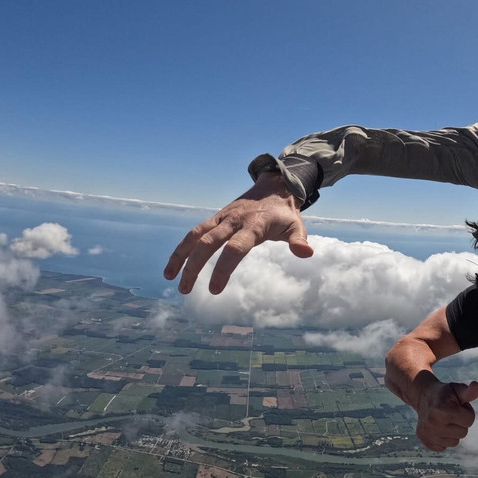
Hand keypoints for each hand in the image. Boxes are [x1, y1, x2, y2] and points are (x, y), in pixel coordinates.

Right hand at [163, 173, 313, 294]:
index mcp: (253, 225)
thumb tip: (307, 253)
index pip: (235, 248)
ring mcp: (222, 218)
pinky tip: (173, 267)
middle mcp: (233, 221)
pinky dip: (182, 248)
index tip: (214, 290)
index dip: (223, 268)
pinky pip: (194, 232)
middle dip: (194, 267)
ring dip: (180, 256)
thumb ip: (299, 240)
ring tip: (170, 279)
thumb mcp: (296, 225)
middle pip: (208, 243)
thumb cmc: (285, 213)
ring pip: (195, 235)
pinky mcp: (216, 218)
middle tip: (185, 291)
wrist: (275, 186)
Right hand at [415, 380, 477, 451]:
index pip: (469, 420)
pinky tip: (438, 427)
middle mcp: (432, 424)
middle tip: (450, 412)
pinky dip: (444, 438)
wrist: (424, 396)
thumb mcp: (457, 389)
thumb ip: (469, 391)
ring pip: (455, 442)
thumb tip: (476, 386)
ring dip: (453, 431)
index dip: (466, 411)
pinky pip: (445, 447)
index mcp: (442, 410)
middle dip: (460, 422)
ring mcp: (427, 434)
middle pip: (463, 433)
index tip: (457, 405)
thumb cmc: (445, 393)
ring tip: (444, 419)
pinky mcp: (425, 441)